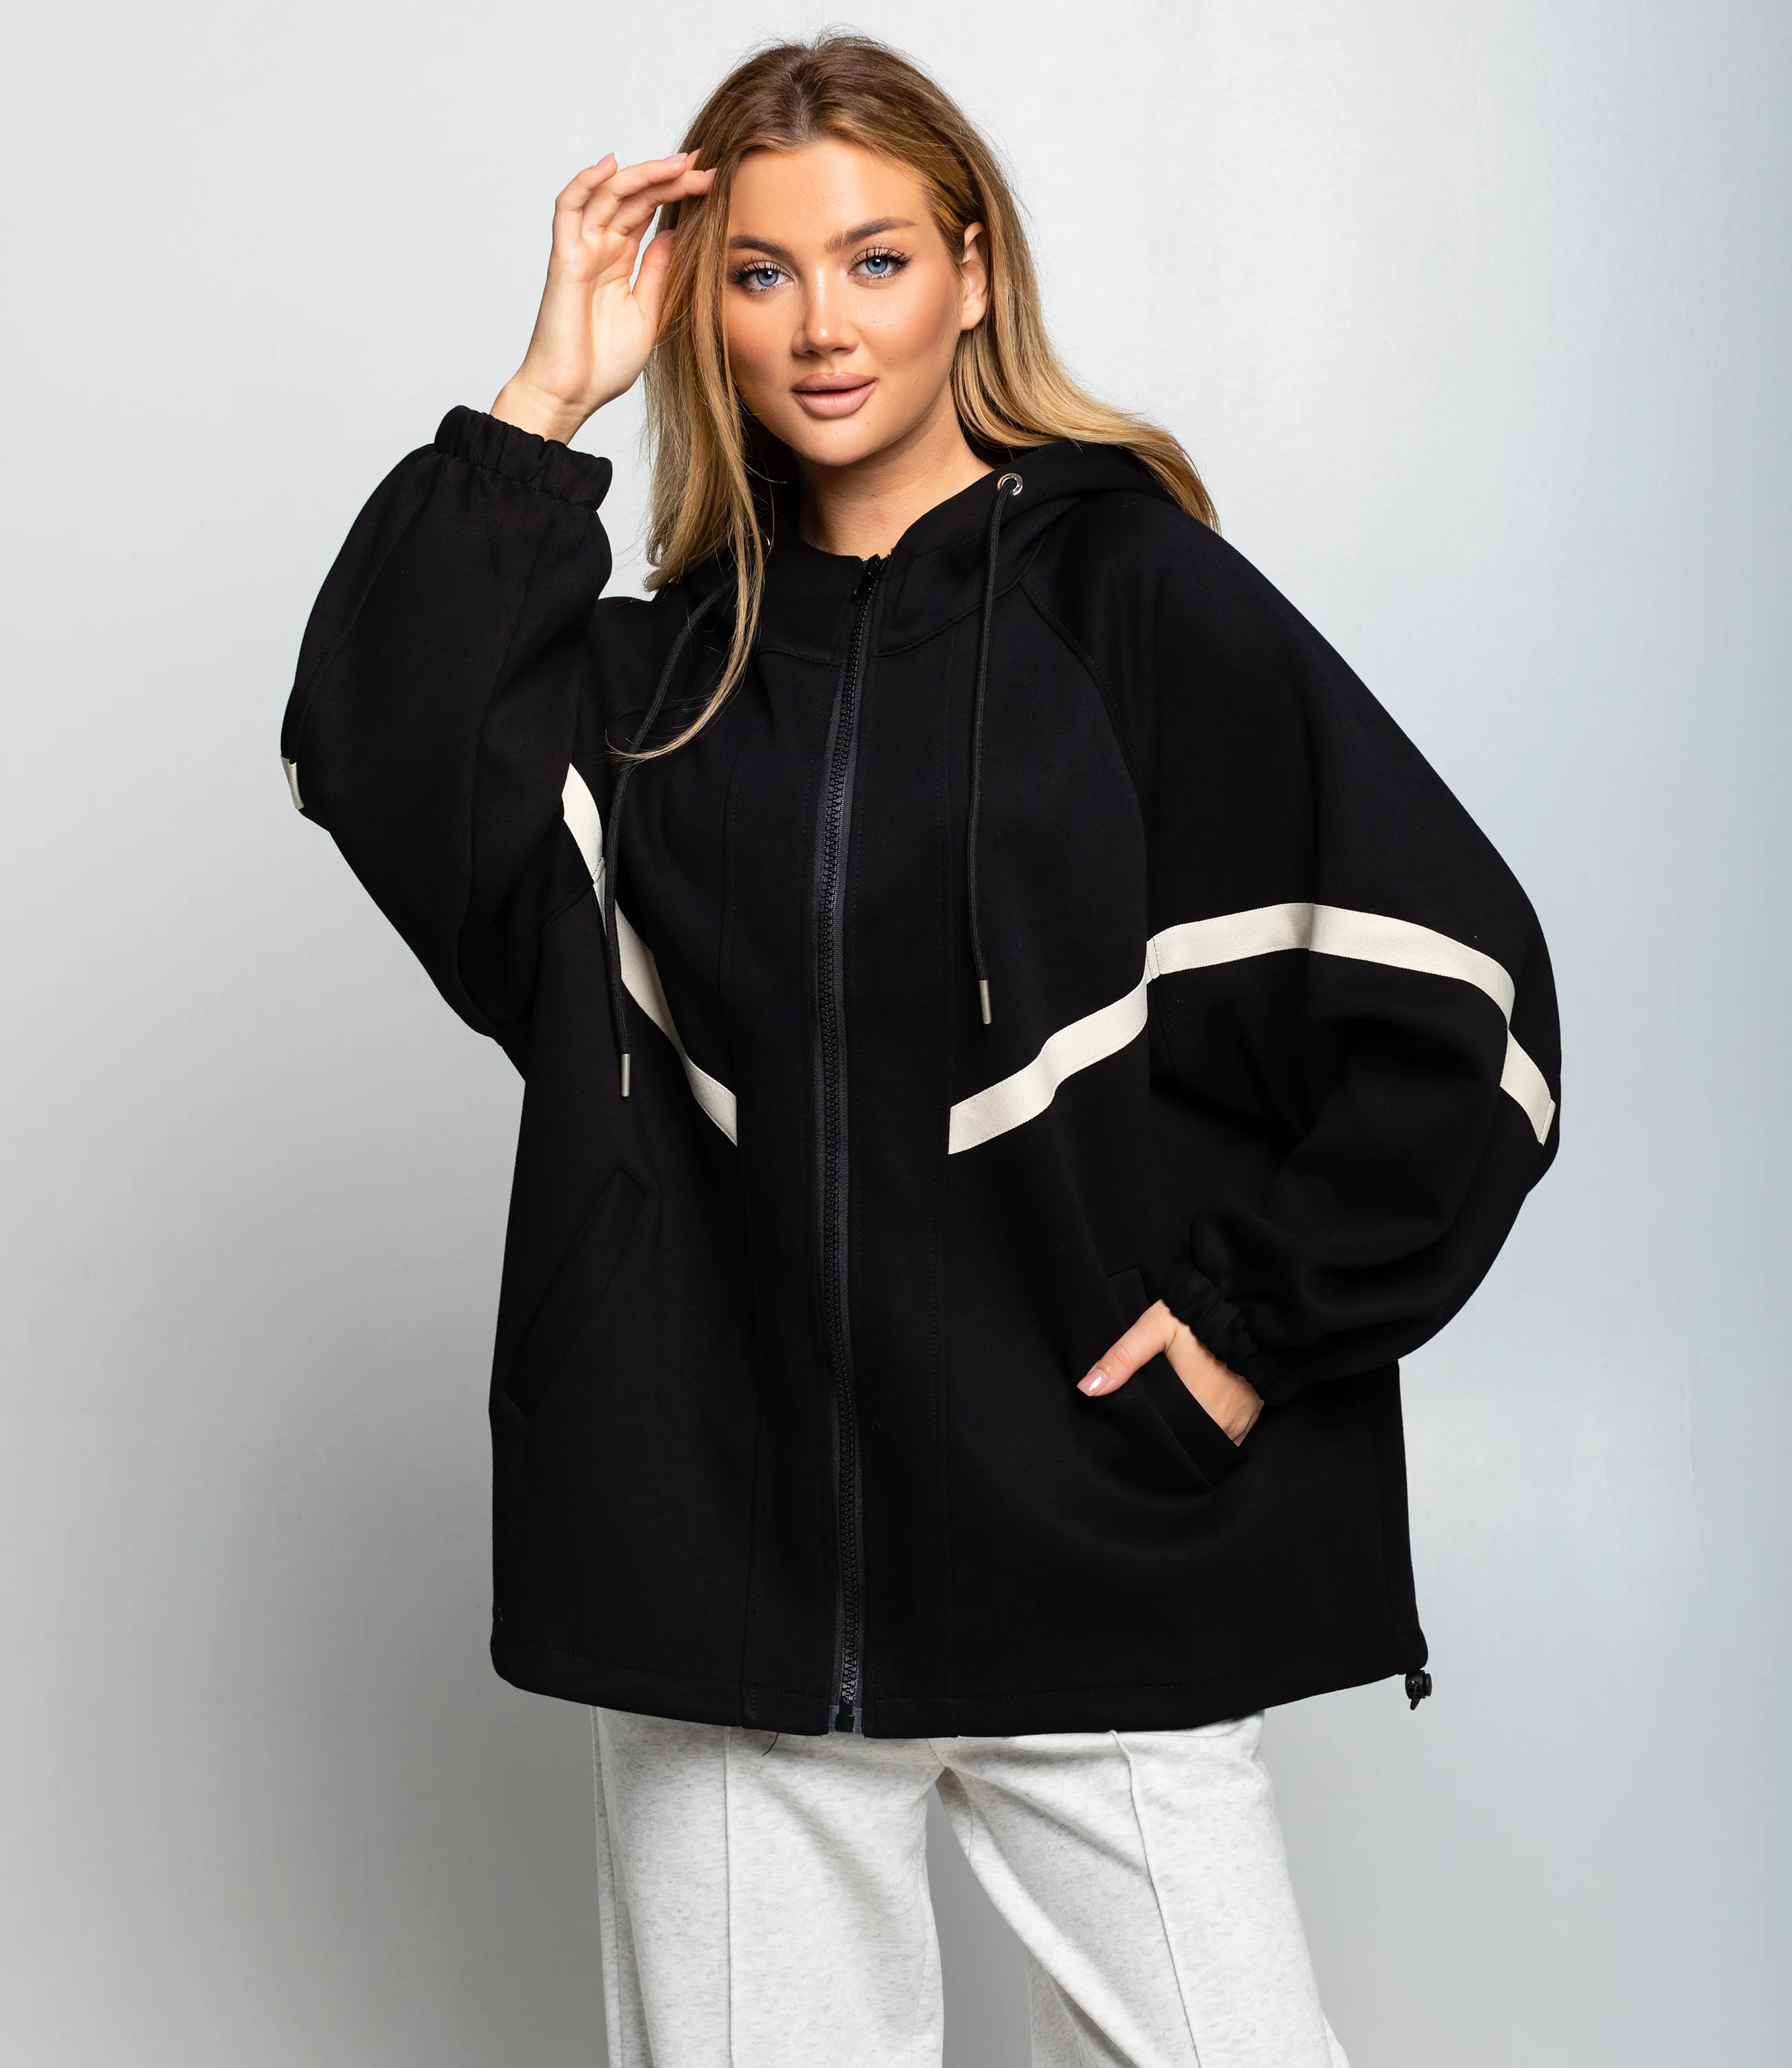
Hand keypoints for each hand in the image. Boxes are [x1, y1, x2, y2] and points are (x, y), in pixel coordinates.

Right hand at [492, 151, 716, 442]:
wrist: (572, 395)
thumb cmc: (603, 364)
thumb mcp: (648, 314)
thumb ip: (658, 273)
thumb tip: (673, 234)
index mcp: (619, 262)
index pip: (647, 212)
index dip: (675, 191)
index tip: (709, 180)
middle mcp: (599, 250)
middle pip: (633, 197)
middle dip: (668, 177)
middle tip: (703, 163)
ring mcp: (581, 251)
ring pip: (607, 195)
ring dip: (641, 174)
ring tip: (677, 163)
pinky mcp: (564, 260)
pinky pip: (568, 210)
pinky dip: (585, 183)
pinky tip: (610, 164)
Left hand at [1078, 1300, 1263, 1443]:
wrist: (1250, 1306)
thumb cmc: (1199, 1317)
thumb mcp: (1154, 1327)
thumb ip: (1121, 1358)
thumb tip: (1087, 1389)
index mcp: (1190, 1407)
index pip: (1162, 1439)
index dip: (1147, 1436)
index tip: (1134, 1429)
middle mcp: (1217, 1424)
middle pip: (1184, 1445)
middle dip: (1167, 1439)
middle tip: (1152, 1424)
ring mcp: (1238, 1424)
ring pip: (1206, 1445)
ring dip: (1191, 1438)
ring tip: (1173, 1423)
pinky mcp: (1251, 1418)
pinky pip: (1229, 1440)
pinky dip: (1213, 1434)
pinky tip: (1199, 1419)